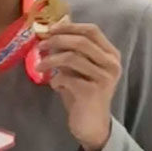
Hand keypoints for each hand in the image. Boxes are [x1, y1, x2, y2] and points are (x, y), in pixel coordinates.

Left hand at [37, 22, 121, 150]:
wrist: (91, 124)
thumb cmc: (83, 93)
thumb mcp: (79, 69)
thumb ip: (72, 52)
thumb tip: (50, 33)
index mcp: (111, 54)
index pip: (92, 30)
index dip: (69, 26)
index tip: (50, 29)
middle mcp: (112, 64)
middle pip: (81, 42)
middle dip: (56, 41)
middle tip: (39, 46)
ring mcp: (104, 78)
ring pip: (71, 58)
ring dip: (50, 60)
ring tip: (39, 67)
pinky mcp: (93, 92)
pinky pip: (66, 77)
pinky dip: (55, 80)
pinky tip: (55, 86)